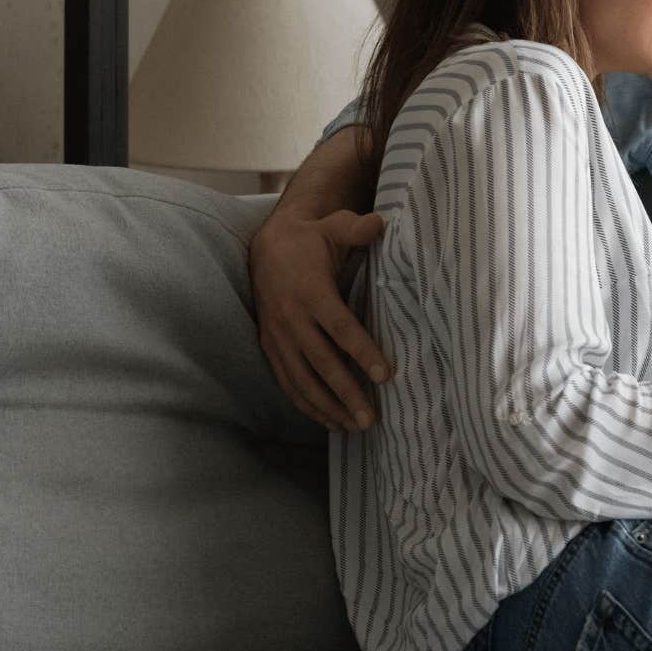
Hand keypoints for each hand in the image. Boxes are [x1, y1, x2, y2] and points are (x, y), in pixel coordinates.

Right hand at [249, 208, 389, 431]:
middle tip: (371, 419)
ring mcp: (278, 336)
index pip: (340, 327)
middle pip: (322, 362)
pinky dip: (306, 404)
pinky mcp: (270, 347)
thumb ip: (357, 229)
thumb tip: (381, 223)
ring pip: (302, 379)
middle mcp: (291, 318)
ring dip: (327, 406)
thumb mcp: (333, 226)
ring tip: (354, 427)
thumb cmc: (311, 239)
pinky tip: (329, 421)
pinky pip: (287, 381)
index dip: (362, 351)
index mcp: (310, 291)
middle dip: (347, 392)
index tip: (385, 375)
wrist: (266, 247)